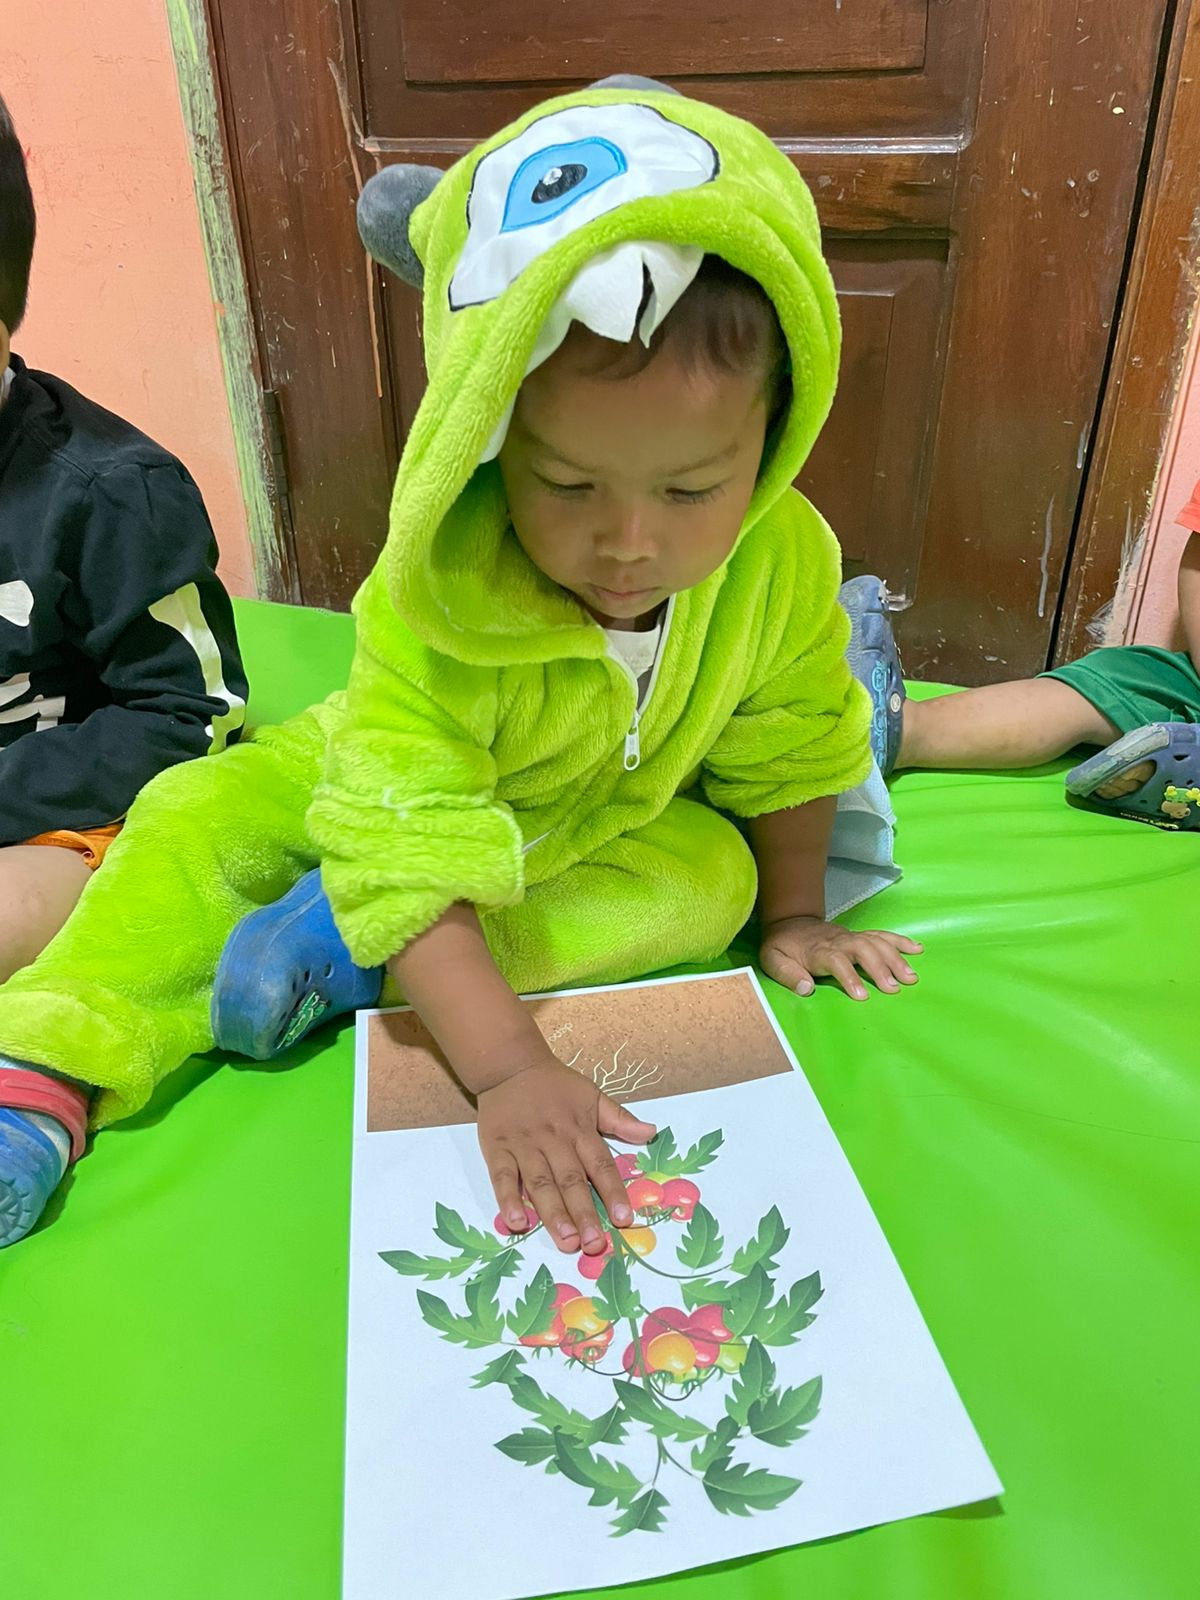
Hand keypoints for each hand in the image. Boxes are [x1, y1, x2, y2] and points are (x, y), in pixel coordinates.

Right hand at [476, 1046, 655, 1254]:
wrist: (509, 1065)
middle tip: (594, 1244)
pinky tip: (517, 1223)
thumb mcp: (591, 1095)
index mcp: (579, 1128)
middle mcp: (553, 1139)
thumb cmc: (555, 1085)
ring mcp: (524, 1145)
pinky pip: (502, 1177)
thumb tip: (652, 1132)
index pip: (600, 1164)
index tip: (625, 1219)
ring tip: (566, 1241)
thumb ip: (620, 1118)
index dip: (613, 1191)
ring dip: (553, 1214)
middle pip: (571, 1180)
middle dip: (584, 1213)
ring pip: (540, 1183)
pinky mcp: (497, 1149)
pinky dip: (508, 1200)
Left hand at [761, 915, 922, 1000]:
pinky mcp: (859, 936)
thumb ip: (787, 974)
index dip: (850, 977)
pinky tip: (917, 949)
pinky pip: (882, 935)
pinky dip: (900, 941)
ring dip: (895, 958)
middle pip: (862, 949)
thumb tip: (806, 988)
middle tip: (894, 988)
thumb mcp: (771, 960)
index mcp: (817, 951)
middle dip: (879, 967)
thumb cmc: (783, 947)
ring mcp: (851, 937)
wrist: (791, 922)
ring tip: (911, 978)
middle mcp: (838, 942)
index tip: (863, 996)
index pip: (836, 961)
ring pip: (876, 942)